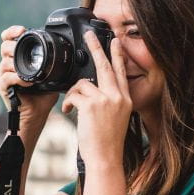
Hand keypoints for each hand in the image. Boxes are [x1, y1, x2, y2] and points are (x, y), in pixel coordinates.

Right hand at [0, 25, 58, 123]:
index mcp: (19, 58)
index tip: (21, 31)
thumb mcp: (51, 75)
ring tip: (31, 70)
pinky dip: (17, 78)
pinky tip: (28, 82)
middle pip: (4, 47)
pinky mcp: (2, 87)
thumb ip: (53, 64)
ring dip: (17, 64)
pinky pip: (6, 78)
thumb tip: (67, 53)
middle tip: (23, 50)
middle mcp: (8, 65)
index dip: (12, 32)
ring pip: (4, 62)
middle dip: (13, 46)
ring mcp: (3, 75)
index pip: (8, 39)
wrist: (36, 114)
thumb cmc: (43, 96)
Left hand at [61, 32, 131, 169]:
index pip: (121, 72)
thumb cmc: (107, 143)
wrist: (106, 159)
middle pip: (105, 66)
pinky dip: (68, 102)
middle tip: (89, 35)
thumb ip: (108, 101)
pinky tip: (69, 112)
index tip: (115, 42)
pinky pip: (74, 94)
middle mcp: (118, 96)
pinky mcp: (91, 105)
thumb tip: (90, 89)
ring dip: (73, 94)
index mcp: (125, 99)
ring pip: (82, 83)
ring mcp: (105, 100)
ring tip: (72, 107)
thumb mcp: (115, 118)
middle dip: (96, 47)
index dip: (117, 55)